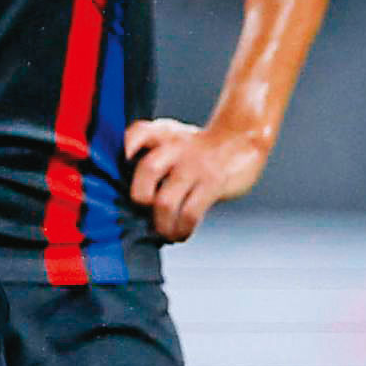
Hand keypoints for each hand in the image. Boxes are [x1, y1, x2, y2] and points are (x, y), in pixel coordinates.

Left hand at [123, 115, 269, 244]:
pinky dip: (182, 229)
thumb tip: (136, 199)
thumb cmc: (202, 148)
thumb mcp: (175, 140)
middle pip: (147, 170)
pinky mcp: (212, 183)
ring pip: (165, 201)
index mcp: (163, 134)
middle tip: (144, 213)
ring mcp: (194, 166)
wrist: (242, 139)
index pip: (138, 132)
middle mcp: (176, 147)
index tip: (123, 164)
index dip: (126, 148)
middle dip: (140, 199)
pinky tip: (182, 233)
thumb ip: (155, 158)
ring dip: (162, 225)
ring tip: (166, 233)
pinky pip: (190, 212)